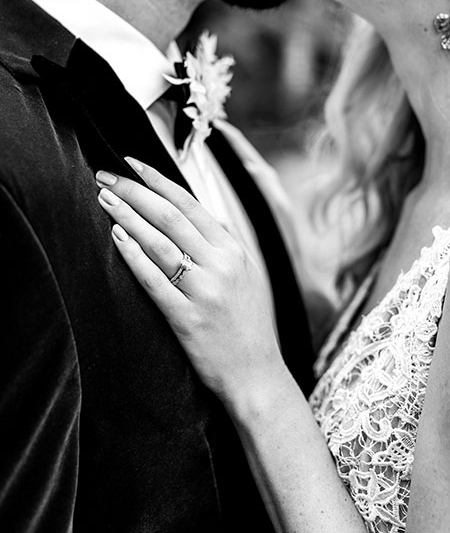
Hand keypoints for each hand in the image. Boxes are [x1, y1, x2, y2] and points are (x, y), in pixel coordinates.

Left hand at [96, 158, 286, 406]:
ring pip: (159, 242)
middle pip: (170, 216)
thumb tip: (202, 215)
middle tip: (104, 176)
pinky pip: (154, 280)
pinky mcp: (187, 318)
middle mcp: (220, 264)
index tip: (131, 163)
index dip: (157, 179)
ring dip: (128, 216)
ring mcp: (204, 290)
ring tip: (103, 199)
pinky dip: (134, 256)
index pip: (189, 203)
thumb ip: (225, 244)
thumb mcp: (248, 274)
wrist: (257, 376)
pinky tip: (116, 237)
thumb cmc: (249, 325)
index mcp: (234, 250)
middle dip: (134, 191)